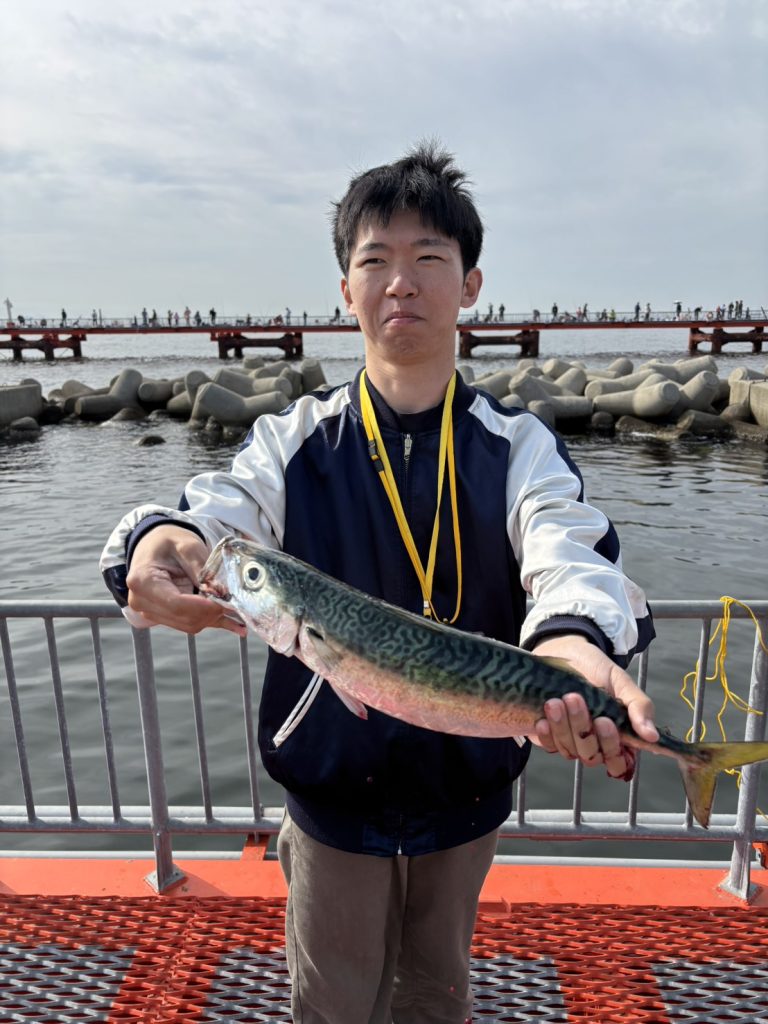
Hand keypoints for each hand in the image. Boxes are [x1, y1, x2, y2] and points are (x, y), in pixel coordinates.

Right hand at [126, 525, 245, 635]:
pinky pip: (191, 624)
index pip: (176, 603)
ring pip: (189, 624)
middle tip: (235, 601)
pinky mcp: (163, 617)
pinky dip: (213, 622)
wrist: (153, 545)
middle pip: (184, 617)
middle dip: (212, 612)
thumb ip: (202, 569)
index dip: (204, 606)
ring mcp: (151, 612)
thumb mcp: (187, 546)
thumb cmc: (167, 541)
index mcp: (142, 581)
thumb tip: (221, 592)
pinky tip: (237, 627)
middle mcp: (142, 602)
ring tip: (237, 608)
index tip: (226, 601)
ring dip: (214, 617)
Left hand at [527, 634, 657, 779]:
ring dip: (563, 727)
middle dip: (583, 728)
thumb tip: (652, 736)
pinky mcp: (549, 736)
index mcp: (618, 736)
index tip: (605, 721)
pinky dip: (547, 735)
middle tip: (575, 699)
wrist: (565, 652)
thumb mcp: (621, 681)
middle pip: (592, 756)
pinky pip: (549, 746)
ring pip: (569, 750)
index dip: (613, 749)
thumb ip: (638, 706)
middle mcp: (595, 743)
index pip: (619, 761)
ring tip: (555, 701)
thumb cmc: (596, 668)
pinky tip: (543, 719)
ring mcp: (571, 741)